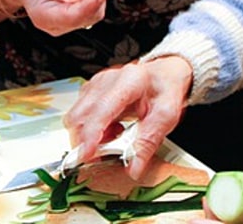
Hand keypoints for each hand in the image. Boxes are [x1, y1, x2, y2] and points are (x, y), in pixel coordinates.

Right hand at [63, 57, 192, 178]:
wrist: (164, 76)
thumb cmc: (164, 91)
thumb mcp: (166, 118)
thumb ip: (148, 143)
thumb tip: (134, 168)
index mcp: (129, 81)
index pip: (102, 109)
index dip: (91, 134)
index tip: (88, 154)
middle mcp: (108, 79)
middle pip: (81, 114)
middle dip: (86, 140)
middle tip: (105, 153)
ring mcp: (97, 84)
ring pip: (76, 117)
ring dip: (89, 136)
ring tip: (114, 136)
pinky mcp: (91, 90)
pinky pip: (80, 115)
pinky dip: (91, 129)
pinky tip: (110, 129)